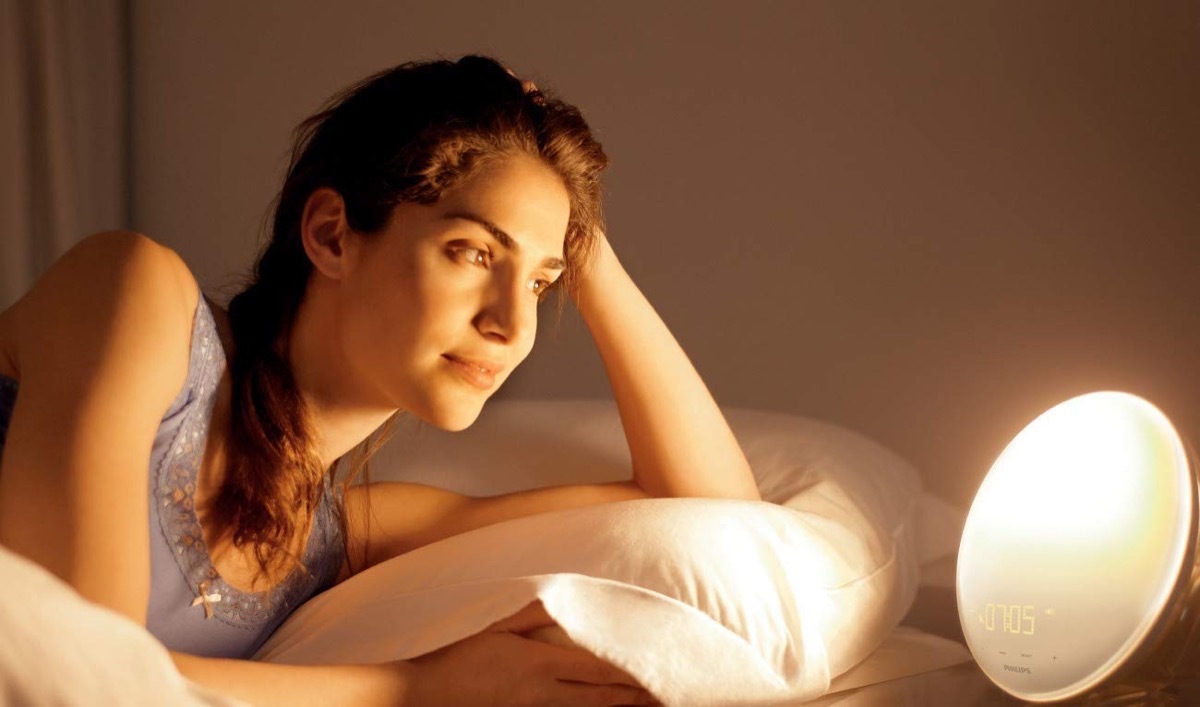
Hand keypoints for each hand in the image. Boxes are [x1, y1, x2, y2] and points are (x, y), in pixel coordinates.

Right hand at [405, 600, 658, 705]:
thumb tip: (563, 598)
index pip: (598, 670)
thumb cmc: (456, 654)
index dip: (631, 673)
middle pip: (600, 699)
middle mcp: (542, 695)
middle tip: (667, 697)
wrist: (421, 696)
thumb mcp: (493, 624)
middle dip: (634, 699)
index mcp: (538, 664)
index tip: (658, 672)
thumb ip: (532, 612)